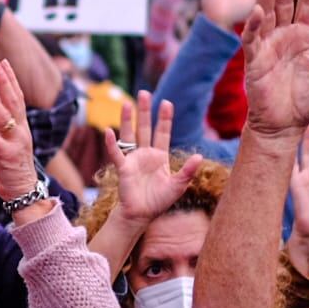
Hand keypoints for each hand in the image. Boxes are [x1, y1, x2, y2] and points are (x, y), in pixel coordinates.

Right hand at [101, 91, 202, 224]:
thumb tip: (199, 156)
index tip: (167, 103)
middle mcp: (146, 154)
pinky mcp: (123, 168)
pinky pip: (116, 153)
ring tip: (127, 103)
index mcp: (160, 156)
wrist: (141, 215)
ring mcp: (133, 159)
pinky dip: (112, 143)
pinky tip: (108, 131)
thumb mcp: (178, 186)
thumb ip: (188, 171)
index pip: (162, 133)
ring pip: (130, 135)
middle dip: (145, 110)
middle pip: (145, 128)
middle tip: (144, 92)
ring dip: (128, 120)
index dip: (164, 118)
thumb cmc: (159, 201)